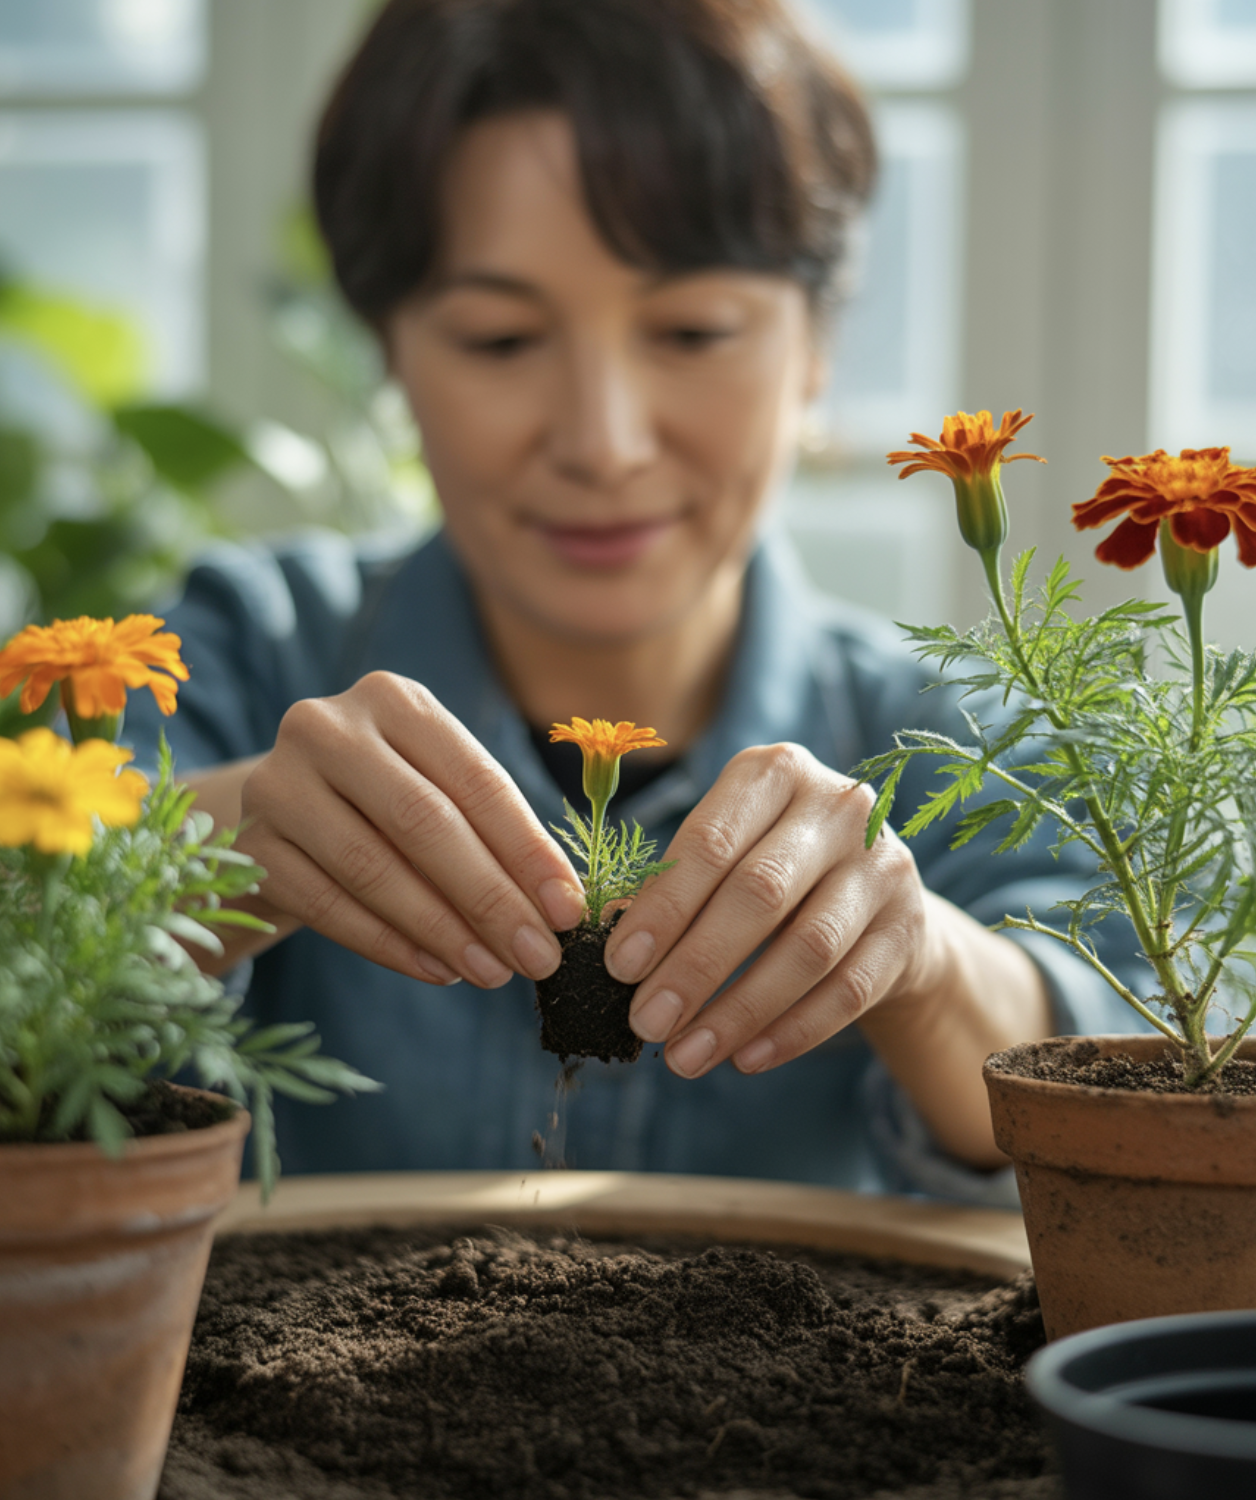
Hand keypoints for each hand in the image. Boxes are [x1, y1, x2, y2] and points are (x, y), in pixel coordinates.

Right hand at [236, 672, 586, 985]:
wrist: (282, 824)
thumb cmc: (385, 807)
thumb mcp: (438, 792)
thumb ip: (494, 833)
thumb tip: (560, 906)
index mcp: (394, 699)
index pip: (475, 780)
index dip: (527, 850)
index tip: (568, 911)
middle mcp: (327, 727)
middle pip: (424, 821)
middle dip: (491, 897)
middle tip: (539, 955)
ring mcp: (277, 782)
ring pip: (373, 867)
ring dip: (444, 930)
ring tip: (494, 972)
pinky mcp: (249, 846)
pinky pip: (328, 905)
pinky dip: (391, 945)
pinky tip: (438, 971)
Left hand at [603, 743, 933, 1077]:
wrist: (876, 900)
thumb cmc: (773, 871)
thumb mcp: (727, 854)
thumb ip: (674, 886)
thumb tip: (611, 936)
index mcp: (775, 773)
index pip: (710, 841)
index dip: (662, 908)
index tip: (619, 967)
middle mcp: (838, 806)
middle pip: (758, 893)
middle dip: (694, 966)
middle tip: (647, 1022)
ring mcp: (884, 865)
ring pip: (807, 948)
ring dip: (739, 1011)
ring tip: (686, 1056)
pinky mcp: (911, 926)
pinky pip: (848, 990)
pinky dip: (791, 1031)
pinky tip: (745, 1058)